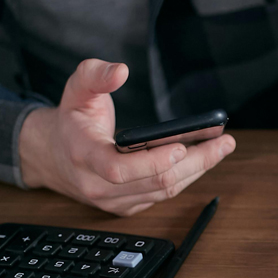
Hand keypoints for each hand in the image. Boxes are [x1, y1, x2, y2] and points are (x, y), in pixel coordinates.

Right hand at [19, 59, 235, 215]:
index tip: (181, 145)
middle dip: (196, 162)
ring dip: (198, 170)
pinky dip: (187, 177)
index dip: (152, 161)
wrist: (53, 156)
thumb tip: (120, 71)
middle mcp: (97, 184)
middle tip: (224, 142)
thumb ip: (95, 75)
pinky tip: (203, 159)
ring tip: (222, 147)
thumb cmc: (72, 120)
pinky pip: (163, 195)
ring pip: (164, 191)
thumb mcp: (76, 90)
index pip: (118, 169)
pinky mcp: (127, 206)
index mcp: (83, 155)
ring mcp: (113, 200)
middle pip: (155, 181)